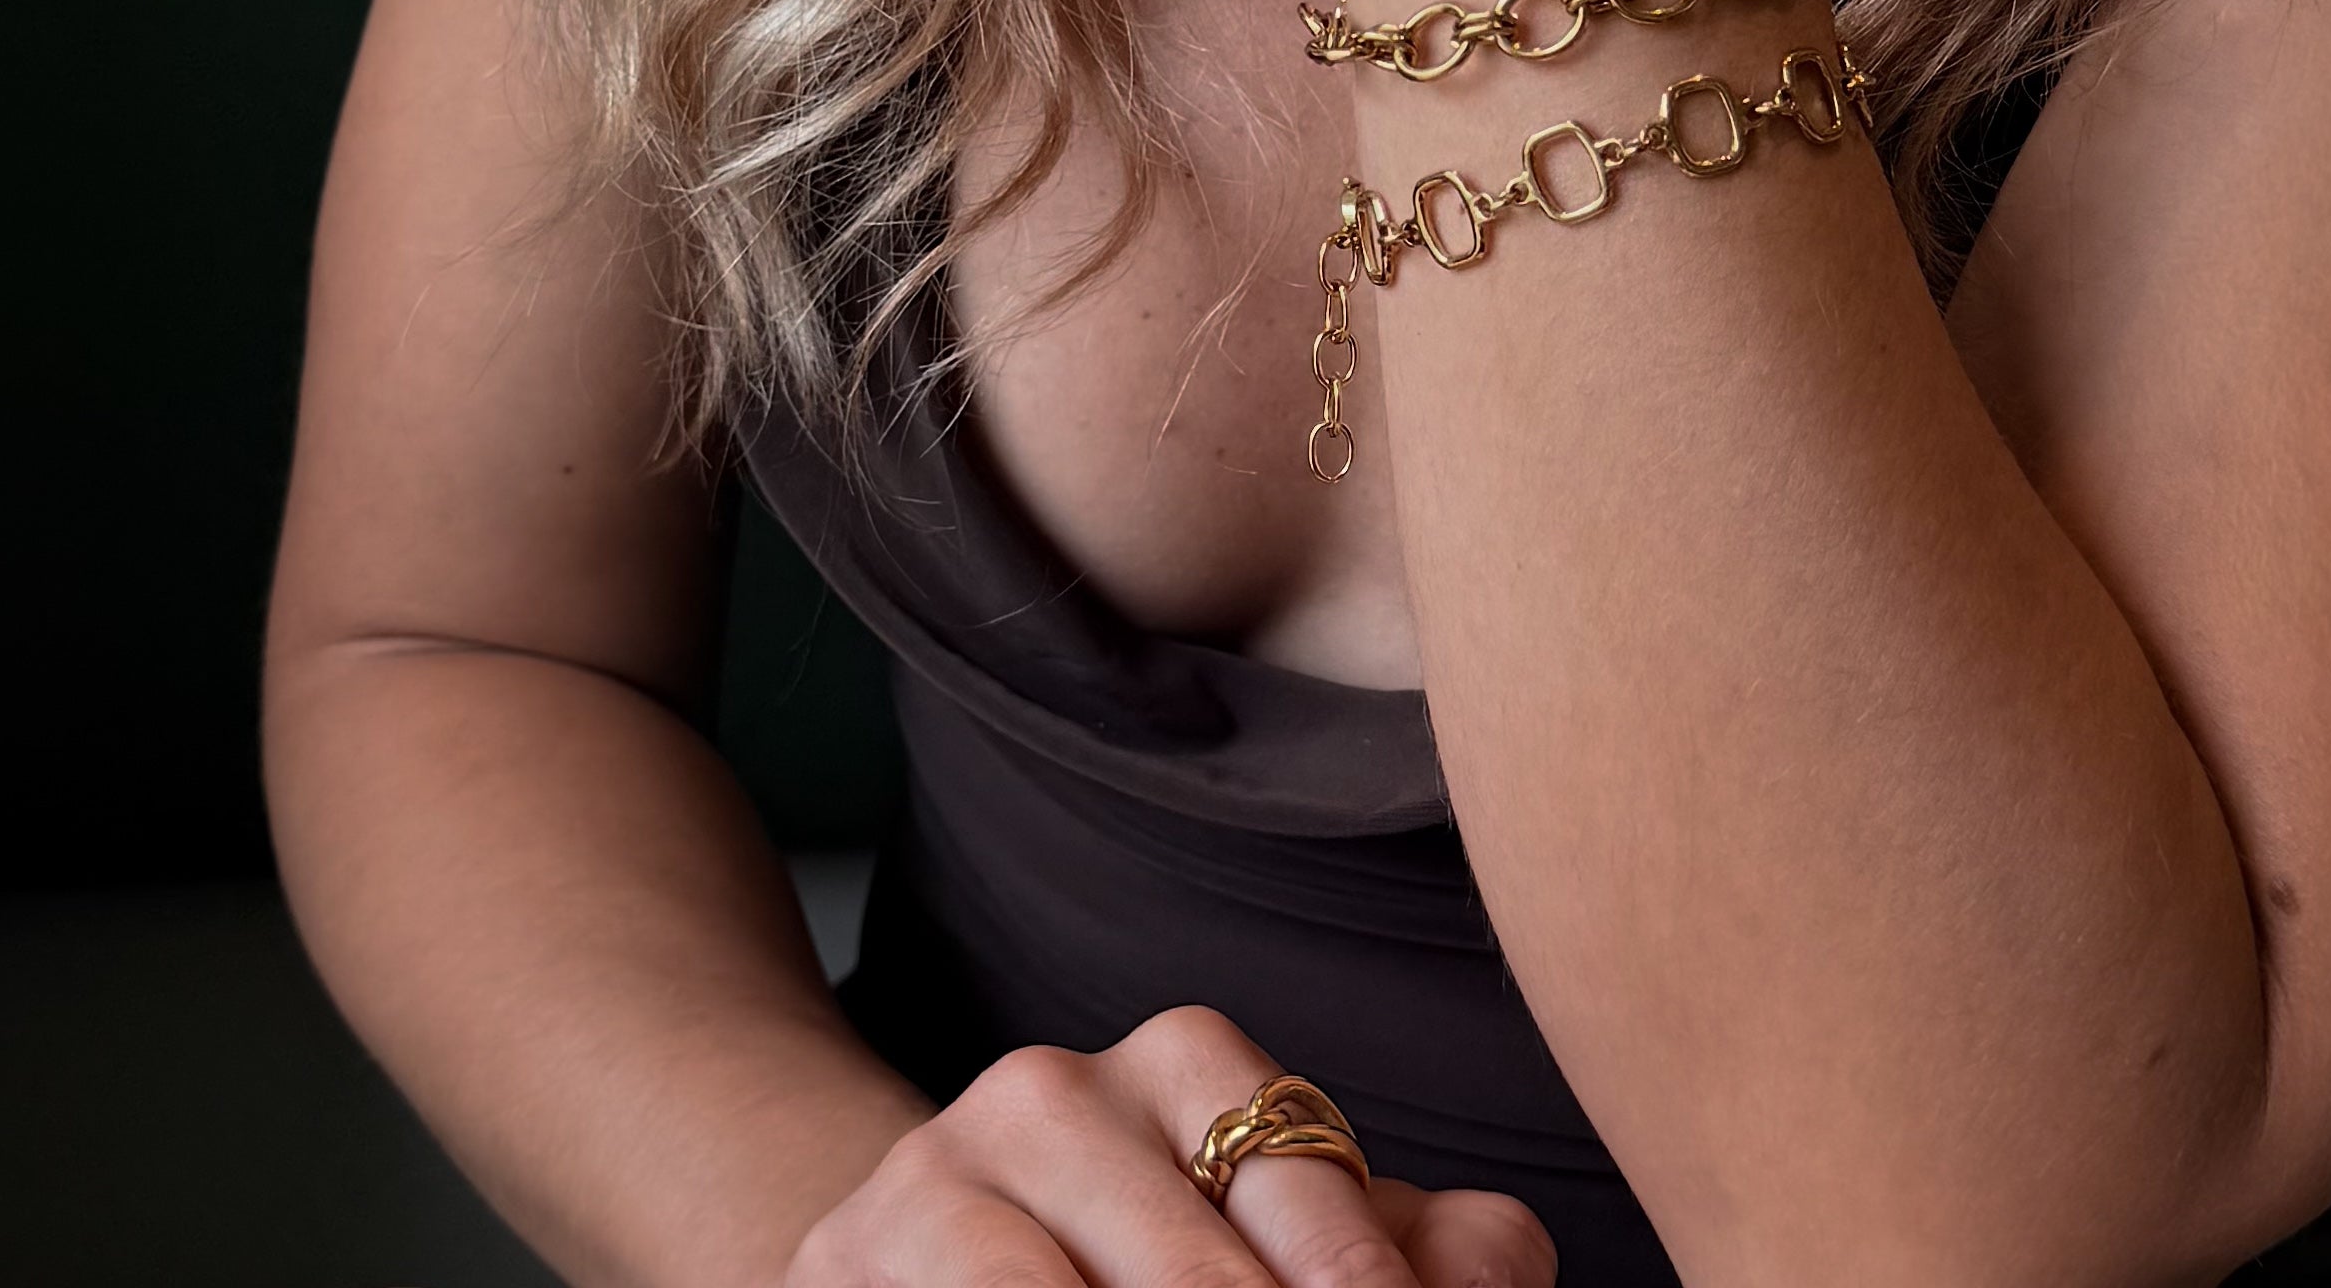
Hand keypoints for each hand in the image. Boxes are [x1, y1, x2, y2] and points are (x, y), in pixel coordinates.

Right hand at [781, 1005, 1554, 1285]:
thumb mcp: (1286, 1243)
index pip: (1300, 1185)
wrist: (931, 1263)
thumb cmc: (1156, 1265)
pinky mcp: (841, 1263)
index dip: (1359, 1284)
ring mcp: (934, 1174)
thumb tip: (1489, 1266)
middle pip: (1193, 1268)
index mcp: (1184, 1064)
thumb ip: (1398, 1245)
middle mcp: (1051, 1092)